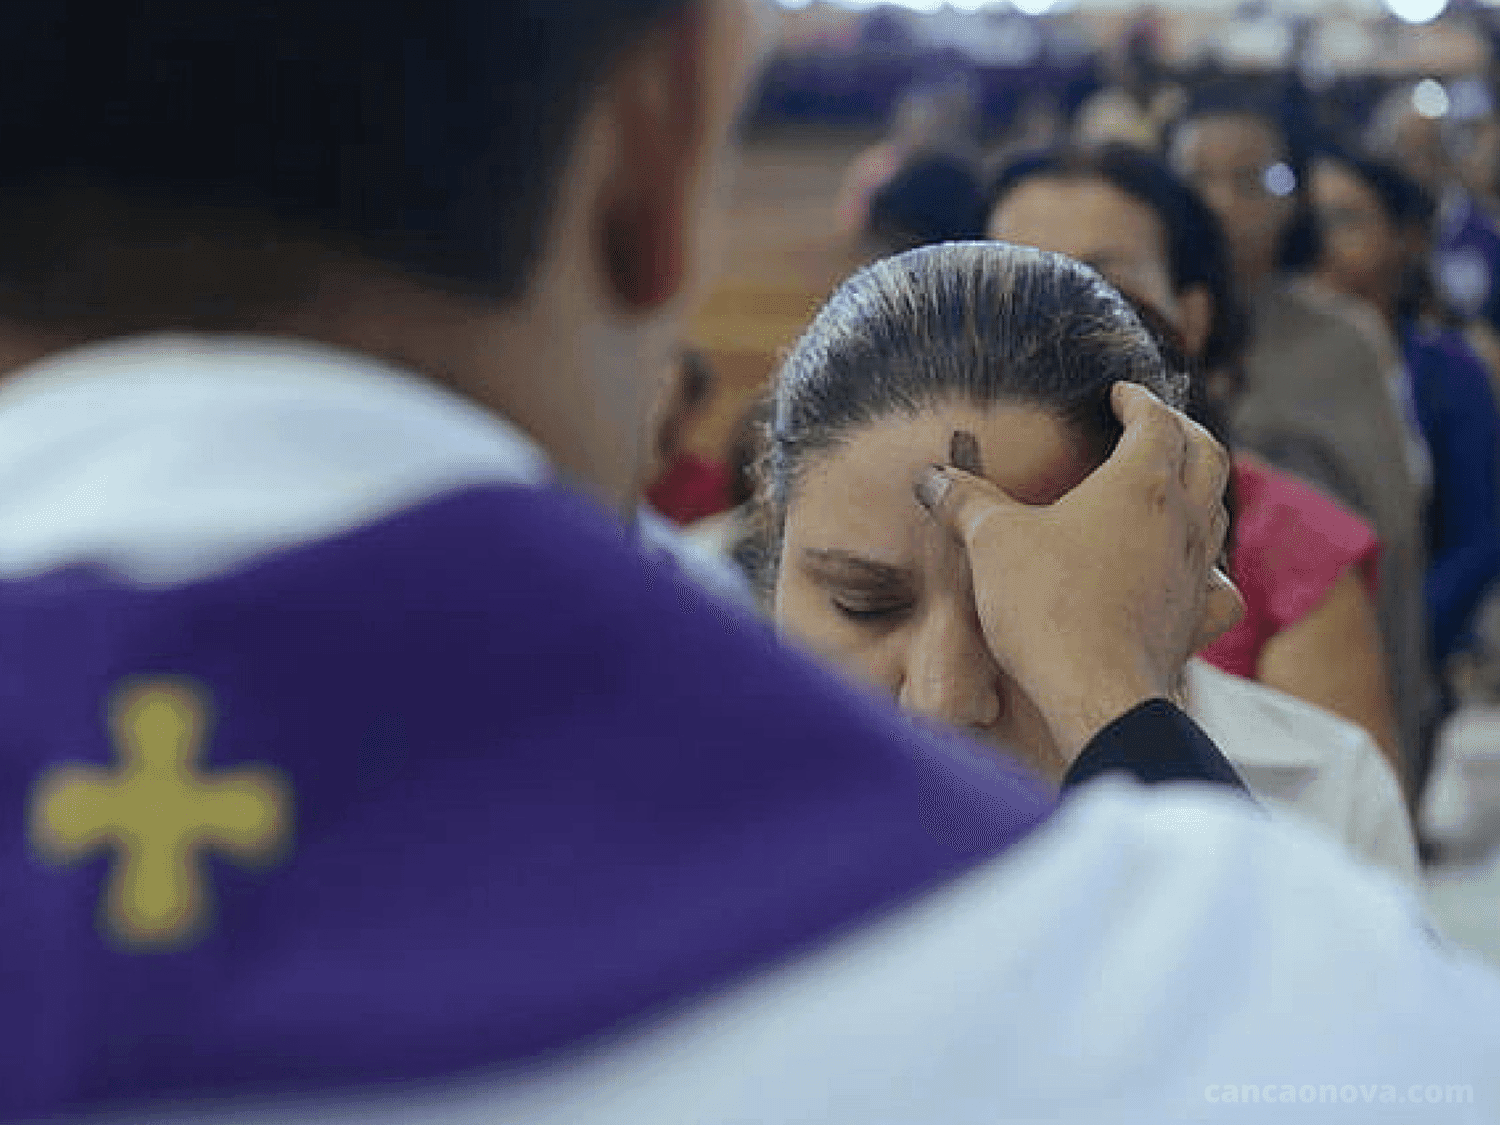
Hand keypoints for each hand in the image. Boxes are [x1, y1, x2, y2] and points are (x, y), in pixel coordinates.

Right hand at [915, 382, 1243, 761]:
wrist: (1094, 693)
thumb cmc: (1047, 607)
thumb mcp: (993, 542)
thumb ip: (966, 502)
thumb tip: (932, 478)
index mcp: (1139, 483)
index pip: (1157, 420)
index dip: (1139, 399)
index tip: (1121, 393)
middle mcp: (1181, 519)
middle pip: (1208, 455)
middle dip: (1184, 431)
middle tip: (1156, 425)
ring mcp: (1195, 571)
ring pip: (1217, 512)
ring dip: (1199, 490)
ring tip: (1172, 488)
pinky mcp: (1195, 619)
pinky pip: (1218, 584)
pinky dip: (1207, 568)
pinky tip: (1191, 575)